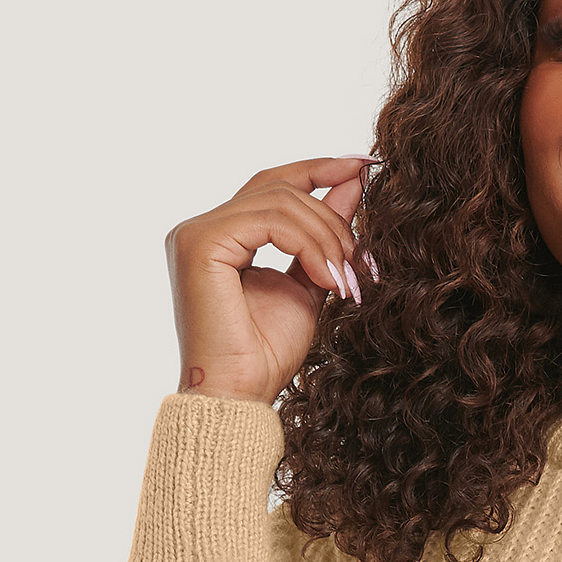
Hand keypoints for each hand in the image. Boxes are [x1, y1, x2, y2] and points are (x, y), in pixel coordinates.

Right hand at [165, 154, 373, 404]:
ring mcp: (196, 232)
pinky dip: (309, 246)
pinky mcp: (201, 243)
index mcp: (223, 235)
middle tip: (362, 262)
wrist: (241, 395)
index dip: (319, 168)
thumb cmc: (267, 353)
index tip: (365, 166)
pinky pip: (270, 220)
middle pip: (281, 188)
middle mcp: (202, 227)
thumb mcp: (309, 282)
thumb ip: (322, 236)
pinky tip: (328, 280)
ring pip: (281, 201)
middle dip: (334, 219)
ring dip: (327, 238)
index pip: (273, 184)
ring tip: (346, 281)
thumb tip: (352, 182)